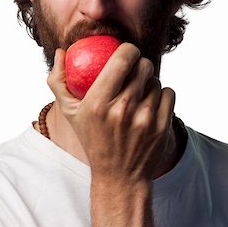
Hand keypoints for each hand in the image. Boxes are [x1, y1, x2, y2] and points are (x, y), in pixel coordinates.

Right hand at [47, 43, 174, 182]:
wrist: (120, 177)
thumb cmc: (92, 139)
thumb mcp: (69, 113)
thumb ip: (59, 81)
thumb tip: (62, 51)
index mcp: (98, 102)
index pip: (122, 58)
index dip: (128, 49)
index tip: (126, 53)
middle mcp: (123, 109)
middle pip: (144, 65)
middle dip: (140, 64)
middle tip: (134, 72)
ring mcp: (145, 118)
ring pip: (156, 80)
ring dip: (149, 83)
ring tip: (139, 94)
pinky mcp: (162, 126)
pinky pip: (169, 93)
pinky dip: (162, 95)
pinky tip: (151, 104)